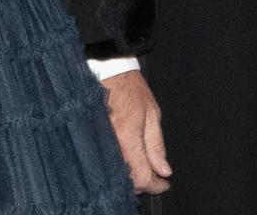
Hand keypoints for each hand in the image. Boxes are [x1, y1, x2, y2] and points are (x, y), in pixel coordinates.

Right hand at [101, 70, 171, 194]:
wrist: (105, 70)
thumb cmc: (129, 87)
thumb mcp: (152, 113)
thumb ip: (156, 145)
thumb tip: (164, 170)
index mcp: (128, 138)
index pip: (143, 177)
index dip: (156, 185)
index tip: (164, 184)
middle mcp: (111, 145)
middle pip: (128, 181)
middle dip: (144, 182)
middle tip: (155, 175)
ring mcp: (99, 143)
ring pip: (116, 175)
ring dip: (130, 177)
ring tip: (141, 168)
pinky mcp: (91, 139)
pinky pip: (106, 163)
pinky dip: (118, 168)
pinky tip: (126, 161)